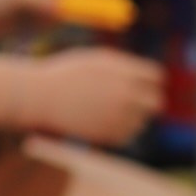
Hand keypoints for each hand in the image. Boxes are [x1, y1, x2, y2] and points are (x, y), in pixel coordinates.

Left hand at [0, 0, 85, 39]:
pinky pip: (50, 24)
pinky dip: (41, 28)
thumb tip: (64, 8)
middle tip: (41, 17)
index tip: (68, 6)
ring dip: (49, 21)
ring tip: (24, 20)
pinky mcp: (36, 13)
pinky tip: (21, 27)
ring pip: (62, 11)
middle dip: (61, 8)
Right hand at [17, 50, 163, 145]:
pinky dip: (119, 131)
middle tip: (131, 103)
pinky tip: (101, 122)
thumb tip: (151, 78)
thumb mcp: (97, 60)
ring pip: (142, 121)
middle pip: (156, 102)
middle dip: (146, 102)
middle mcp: (127, 93)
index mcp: (125, 71)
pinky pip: (127, 135)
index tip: (138, 84)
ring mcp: (118, 115)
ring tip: (105, 110)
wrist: (39, 96)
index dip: (148, 81)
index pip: (157, 77)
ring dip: (131, 117)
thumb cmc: (65, 75)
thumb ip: (126, 68)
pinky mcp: (108, 134)